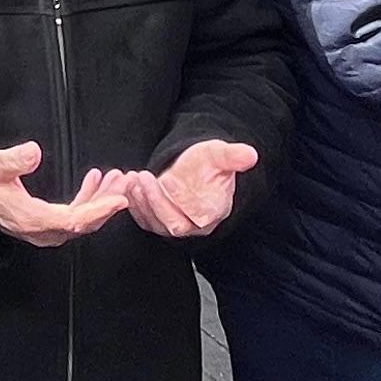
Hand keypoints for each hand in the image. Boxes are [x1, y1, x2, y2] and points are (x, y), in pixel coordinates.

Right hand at [0, 139, 130, 246]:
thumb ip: (13, 160)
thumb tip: (34, 151)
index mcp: (34, 220)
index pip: (75, 219)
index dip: (99, 210)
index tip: (120, 199)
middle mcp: (45, 231)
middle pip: (86, 222)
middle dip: (109, 202)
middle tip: (127, 181)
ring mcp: (49, 230)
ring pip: (84, 219)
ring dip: (102, 199)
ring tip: (118, 178)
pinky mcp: (50, 224)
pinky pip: (77, 215)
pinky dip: (90, 199)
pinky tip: (96, 180)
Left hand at [116, 138, 257, 237]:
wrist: (194, 169)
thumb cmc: (207, 163)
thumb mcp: (219, 155)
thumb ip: (233, 156)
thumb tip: (251, 154)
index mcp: (213, 212)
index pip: (195, 216)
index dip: (179, 200)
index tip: (164, 179)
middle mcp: (194, 225)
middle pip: (172, 223)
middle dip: (155, 201)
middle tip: (143, 177)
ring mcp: (174, 225)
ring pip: (155, 223)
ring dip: (141, 202)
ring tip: (133, 179)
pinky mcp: (157, 222)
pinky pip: (144, 219)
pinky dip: (134, 205)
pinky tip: (129, 185)